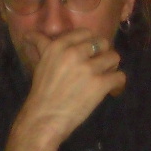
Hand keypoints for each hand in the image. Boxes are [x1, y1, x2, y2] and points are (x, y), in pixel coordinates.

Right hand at [16, 31, 125, 145]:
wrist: (44, 117)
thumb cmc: (42, 92)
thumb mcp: (40, 63)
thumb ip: (42, 46)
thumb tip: (29, 34)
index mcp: (58, 46)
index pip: (85, 33)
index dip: (90, 42)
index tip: (89, 53)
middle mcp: (74, 53)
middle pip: (102, 43)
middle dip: (102, 53)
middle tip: (98, 66)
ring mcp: (89, 68)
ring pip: (114, 57)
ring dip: (111, 67)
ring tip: (105, 77)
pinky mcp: (100, 84)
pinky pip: (120, 76)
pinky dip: (118, 83)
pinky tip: (111, 89)